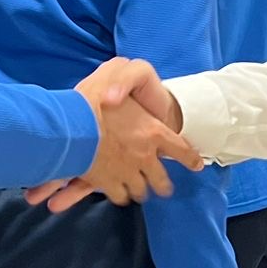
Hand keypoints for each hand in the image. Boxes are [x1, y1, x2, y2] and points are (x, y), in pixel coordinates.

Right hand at [58, 58, 200, 208]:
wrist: (69, 127)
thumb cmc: (91, 99)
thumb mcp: (115, 71)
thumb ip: (126, 77)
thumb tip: (127, 84)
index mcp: (152, 131)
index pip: (180, 149)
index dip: (190, 158)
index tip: (197, 165)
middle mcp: (144, 155)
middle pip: (161, 179)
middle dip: (164, 185)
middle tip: (165, 188)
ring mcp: (127, 172)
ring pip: (141, 190)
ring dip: (141, 191)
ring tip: (141, 193)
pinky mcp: (108, 184)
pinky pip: (120, 195)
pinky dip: (120, 195)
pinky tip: (118, 193)